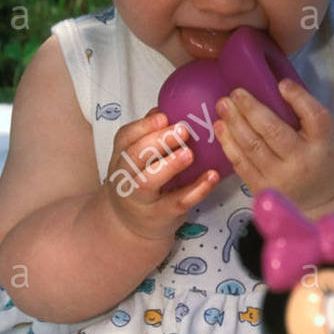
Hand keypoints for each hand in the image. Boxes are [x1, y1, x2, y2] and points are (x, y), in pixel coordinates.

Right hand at [101, 107, 219, 241]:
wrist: (130, 226)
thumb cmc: (140, 183)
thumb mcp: (139, 160)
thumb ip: (150, 136)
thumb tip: (166, 108)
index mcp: (122, 157)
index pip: (124, 138)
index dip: (142, 127)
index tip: (163, 117)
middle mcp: (126, 177)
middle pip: (133, 158)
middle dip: (156, 142)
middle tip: (182, 130)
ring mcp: (141, 199)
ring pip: (147, 182)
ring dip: (169, 166)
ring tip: (190, 153)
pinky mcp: (160, 216)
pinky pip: (177, 203)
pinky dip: (196, 190)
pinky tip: (211, 176)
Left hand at [214, 80, 333, 213]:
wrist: (324, 203)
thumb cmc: (326, 161)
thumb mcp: (333, 136)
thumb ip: (312, 116)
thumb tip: (280, 87)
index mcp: (324, 145)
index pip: (314, 117)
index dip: (298, 98)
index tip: (282, 85)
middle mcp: (301, 162)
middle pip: (272, 131)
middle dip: (250, 108)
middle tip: (235, 92)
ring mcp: (280, 178)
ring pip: (251, 146)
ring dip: (234, 123)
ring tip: (223, 105)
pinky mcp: (262, 188)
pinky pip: (240, 163)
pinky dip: (228, 143)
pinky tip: (221, 127)